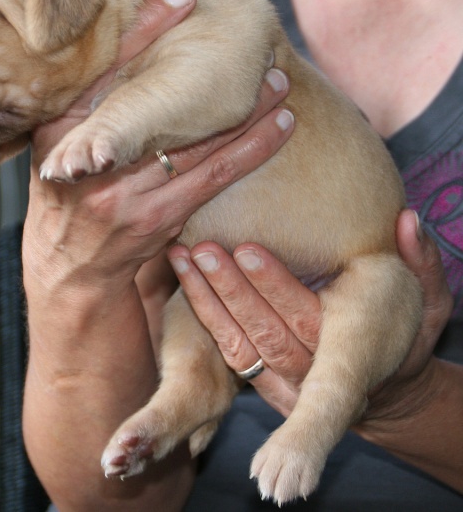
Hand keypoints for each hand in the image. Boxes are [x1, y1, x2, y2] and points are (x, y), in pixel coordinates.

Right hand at [24, 0, 293, 287]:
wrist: (69, 267)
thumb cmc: (66, 199)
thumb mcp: (56, 150)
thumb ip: (87, 110)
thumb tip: (131, 54)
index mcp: (62, 132)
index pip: (107, 71)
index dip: (145, 29)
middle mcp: (95, 160)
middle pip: (161, 106)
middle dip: (210, 72)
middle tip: (252, 39)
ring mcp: (128, 192)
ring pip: (200, 142)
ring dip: (247, 111)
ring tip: (278, 82)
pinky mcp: (160, 217)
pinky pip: (216, 177)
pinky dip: (251, 149)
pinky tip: (280, 127)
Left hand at [167, 209, 452, 420]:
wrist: (387, 390)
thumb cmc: (407, 332)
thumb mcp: (428, 301)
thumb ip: (422, 265)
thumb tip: (408, 220)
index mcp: (350, 348)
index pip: (308, 319)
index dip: (276, 287)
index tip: (247, 250)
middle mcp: (311, 370)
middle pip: (265, 331)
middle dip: (231, 290)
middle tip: (203, 248)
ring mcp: (284, 382)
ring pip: (239, 345)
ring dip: (208, 300)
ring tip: (183, 257)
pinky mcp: (263, 381)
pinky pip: (229, 351)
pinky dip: (205, 315)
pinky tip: (184, 277)